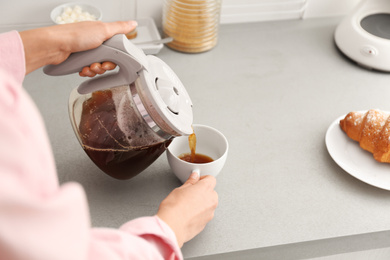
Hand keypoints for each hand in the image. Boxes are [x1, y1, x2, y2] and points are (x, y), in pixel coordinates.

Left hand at [19, 20, 136, 73]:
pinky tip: (82, 69)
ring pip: (98, 66)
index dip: (115, 58)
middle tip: (99, 65)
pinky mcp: (78, 60)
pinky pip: (88, 70)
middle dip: (104, 66)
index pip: (116, 49)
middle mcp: (94, 42)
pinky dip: (86, 72)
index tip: (110, 61)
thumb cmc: (75, 35)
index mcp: (101, 34)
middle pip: (107, 59)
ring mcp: (86, 51)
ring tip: (88, 67)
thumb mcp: (103, 30)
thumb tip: (133, 23)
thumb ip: (120, 28)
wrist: (55, 46)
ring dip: (94, 70)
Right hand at [157, 172, 217, 247]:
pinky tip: (188, 214)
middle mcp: (211, 200)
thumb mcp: (180, 189)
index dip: (202, 179)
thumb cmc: (174, 208)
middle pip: (211, 192)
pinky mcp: (206, 223)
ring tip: (187, 205)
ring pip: (208, 204)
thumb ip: (190, 182)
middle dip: (202, 192)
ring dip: (201, 203)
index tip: (196, 181)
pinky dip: (199, 213)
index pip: (211, 179)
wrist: (172, 226)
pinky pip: (205, 214)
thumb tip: (194, 178)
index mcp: (206, 188)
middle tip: (190, 193)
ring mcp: (210, 213)